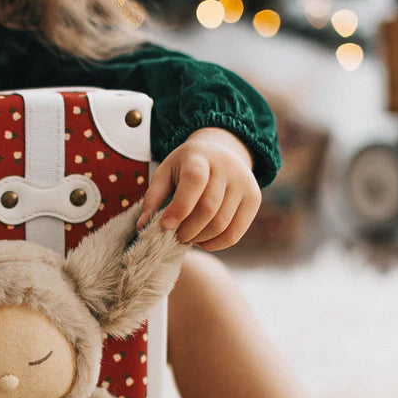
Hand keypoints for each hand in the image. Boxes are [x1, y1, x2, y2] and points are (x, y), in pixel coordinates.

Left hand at [136, 128, 261, 250]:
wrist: (221, 153)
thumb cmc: (186, 167)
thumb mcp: (165, 173)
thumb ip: (153, 198)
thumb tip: (143, 226)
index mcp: (200, 157)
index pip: (194, 183)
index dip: (179, 208)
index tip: (164, 226)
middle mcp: (227, 168)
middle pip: (208, 209)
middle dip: (187, 230)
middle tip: (175, 236)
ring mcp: (244, 183)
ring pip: (221, 224)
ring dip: (200, 239)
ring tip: (188, 237)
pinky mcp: (254, 199)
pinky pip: (235, 234)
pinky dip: (215, 245)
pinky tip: (202, 241)